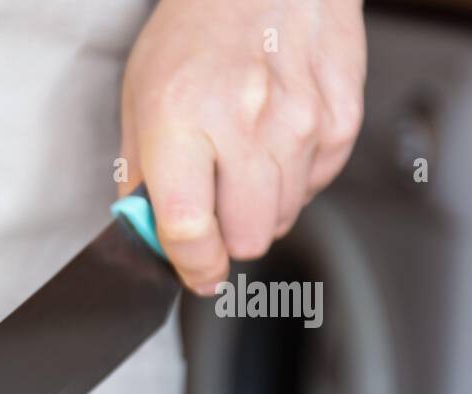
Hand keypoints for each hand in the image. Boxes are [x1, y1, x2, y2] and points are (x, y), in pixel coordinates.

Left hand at [120, 0, 365, 292]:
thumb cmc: (194, 34)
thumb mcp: (140, 102)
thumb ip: (141, 179)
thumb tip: (149, 238)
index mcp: (182, 120)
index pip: (189, 228)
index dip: (191, 265)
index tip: (194, 274)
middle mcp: (244, 121)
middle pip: (247, 236)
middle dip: (226, 239)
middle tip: (213, 212)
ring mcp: (300, 120)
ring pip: (282, 218)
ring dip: (259, 209)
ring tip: (241, 163)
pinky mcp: (340, 118)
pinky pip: (316, 186)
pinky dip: (293, 181)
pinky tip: (274, 144)